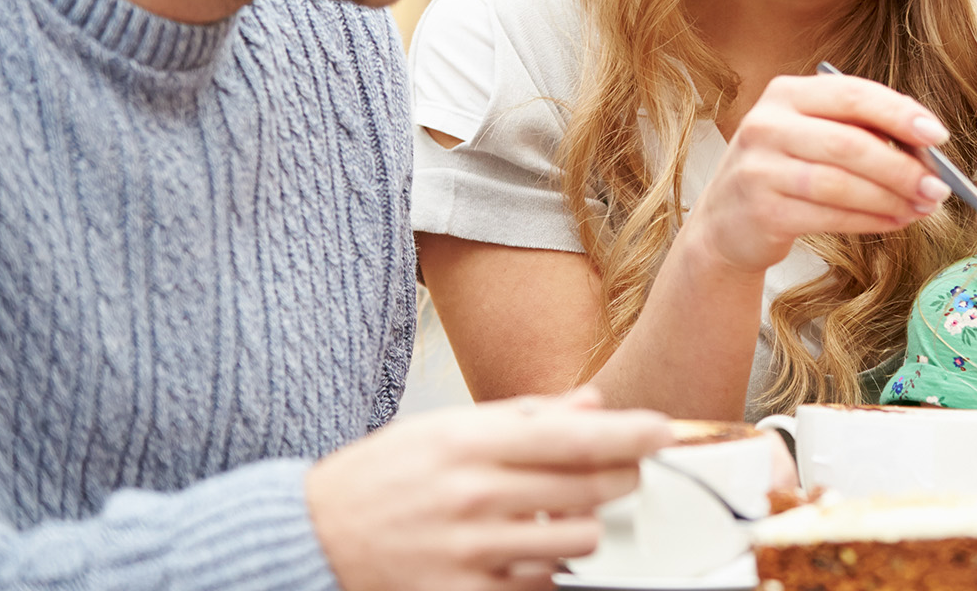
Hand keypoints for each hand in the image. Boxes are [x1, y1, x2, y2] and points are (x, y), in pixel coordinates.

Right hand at [307, 387, 671, 590]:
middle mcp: (473, 495)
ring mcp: (470, 551)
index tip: (663, 429)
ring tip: (564, 515)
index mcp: (469, 443)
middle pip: (588, 489)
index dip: (629, 434)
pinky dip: (550, 568)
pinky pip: (542, 585)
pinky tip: (532, 551)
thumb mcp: (446, 427)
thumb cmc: (385, 475)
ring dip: (587, 528)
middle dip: (621, 478)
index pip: (573, 437)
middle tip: (623, 473)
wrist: (313, 537)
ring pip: (577, 542)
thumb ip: (525, 416)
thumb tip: (593, 403)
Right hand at [684, 73, 953, 273]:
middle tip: (938, 186)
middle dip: (903, 167)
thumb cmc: (783, 172)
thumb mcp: (811, 135)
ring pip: (841, 183)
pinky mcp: (762, 210)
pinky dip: (871, 220)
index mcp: (786, 93)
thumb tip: (926, 147)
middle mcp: (767, 124)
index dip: (900, 113)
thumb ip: (859, 131)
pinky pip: (829, 215)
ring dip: (891, 198)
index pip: (852, 94)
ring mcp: (760, 168)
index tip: (937, 135)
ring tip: (921, 207)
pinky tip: (894, 222)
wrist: (725, 222)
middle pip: (850, 142)